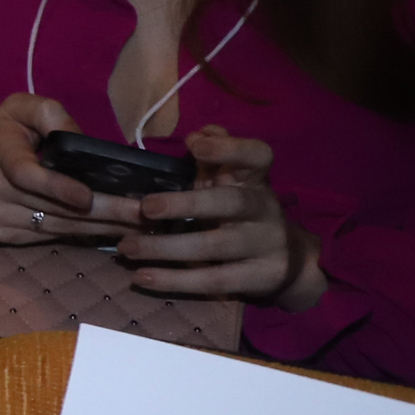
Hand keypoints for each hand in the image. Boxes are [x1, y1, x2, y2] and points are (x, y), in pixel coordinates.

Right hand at [0, 94, 141, 244]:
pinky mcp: (5, 237)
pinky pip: (51, 237)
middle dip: (104, 212)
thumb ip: (50, 115)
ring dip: (102, 228)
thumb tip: (84, 142)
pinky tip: (112, 232)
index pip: (25, 174)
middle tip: (144, 214)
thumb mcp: (16, 109)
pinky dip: (83, 235)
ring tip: (141, 226)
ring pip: (57, 227)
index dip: (57, 187)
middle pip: (54, 207)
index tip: (87, 197)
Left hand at [118, 126, 325, 308]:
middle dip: (187, 203)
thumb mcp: (228, 182)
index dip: (230, 148)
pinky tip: (142, 277)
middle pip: (232, 202)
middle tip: (145, 207)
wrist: (287, 259)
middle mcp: (264, 209)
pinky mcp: (261, 277)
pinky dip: (175, 281)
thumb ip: (212, 158)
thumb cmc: (238, 212)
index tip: (196, 145)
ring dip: (166, 247)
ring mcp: (267, 244)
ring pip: (216, 246)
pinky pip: (214, 280)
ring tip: (127, 247)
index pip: (257, 155)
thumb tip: (197, 134)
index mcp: (255, 180)